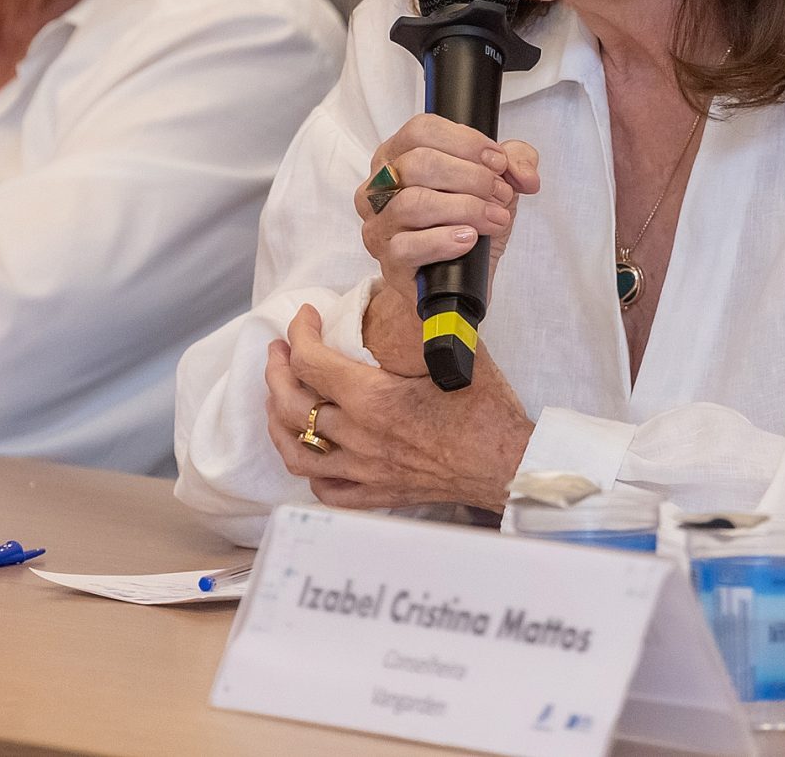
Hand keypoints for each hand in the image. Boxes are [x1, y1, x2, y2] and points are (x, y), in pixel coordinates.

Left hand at [263, 304, 532, 510]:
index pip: (311, 361)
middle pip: (292, 405)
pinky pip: (325, 489)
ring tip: (278, 398)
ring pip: (296, 451)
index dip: (299, 332)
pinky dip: (310, 468)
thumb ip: (416, 324)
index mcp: (373, 398)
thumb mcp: (450, 351)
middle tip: (278, 350)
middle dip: (276, 371)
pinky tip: (311, 450)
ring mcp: (364, 471)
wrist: (507, 464)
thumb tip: (402, 289)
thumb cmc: (486, 409)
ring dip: (278, 420)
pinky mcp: (376, 494)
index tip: (306, 316)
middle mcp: (359, 437)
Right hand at [355, 116, 539, 372]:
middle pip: (419, 163)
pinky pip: (409, 246)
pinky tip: (469, 239)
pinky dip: (444, 240)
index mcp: (397, 155)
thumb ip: (516, 162)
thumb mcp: (495, 183)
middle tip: (500, 193)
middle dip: (471, 177)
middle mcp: (379, 187)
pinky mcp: (388, 261)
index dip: (465, 142)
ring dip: (465, 208)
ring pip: (414, 203)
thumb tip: (525, 174)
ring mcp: (379, 224)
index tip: (497, 161)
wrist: (459, 280)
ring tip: (493, 218)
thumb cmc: (466, 222)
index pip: (421, 130)